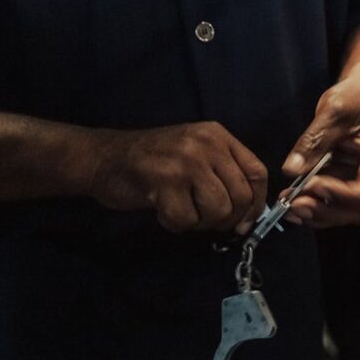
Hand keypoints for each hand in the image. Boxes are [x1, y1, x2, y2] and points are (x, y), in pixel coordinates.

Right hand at [88, 122, 267, 232]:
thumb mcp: (195, 153)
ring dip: (201, 222)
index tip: (245, 221)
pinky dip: (175, 224)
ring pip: (218, 211)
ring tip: (182, 211)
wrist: (102, 157)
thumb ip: (224, 175)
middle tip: (204, 219)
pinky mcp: (164, 181)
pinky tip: (162, 210)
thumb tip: (248, 218)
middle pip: (241, 197)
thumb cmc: (153, 161)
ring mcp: (186, 161)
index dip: (256, 204)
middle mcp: (206, 144)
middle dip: (227, 219)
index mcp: (218, 135)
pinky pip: (187, 219)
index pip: (257, 173)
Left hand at [281, 64, 359, 228]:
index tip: (314, 185)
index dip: (342, 196)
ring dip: (317, 213)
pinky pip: (332, 201)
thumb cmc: (358, 95)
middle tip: (296, 205)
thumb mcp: (334, 110)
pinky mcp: (345, 181)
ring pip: (344, 211)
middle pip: (358, 209)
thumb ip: (314, 140)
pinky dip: (313, 205)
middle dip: (326, 210)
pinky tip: (292, 201)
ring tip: (289, 206)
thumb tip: (292, 170)